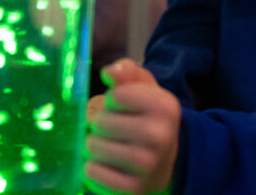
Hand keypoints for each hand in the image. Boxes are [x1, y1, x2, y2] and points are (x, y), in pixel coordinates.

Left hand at [86, 59, 179, 193]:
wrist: (165, 165)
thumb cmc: (147, 121)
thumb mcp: (145, 90)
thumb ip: (127, 72)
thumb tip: (109, 72)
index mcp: (165, 106)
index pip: (116, 94)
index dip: (113, 100)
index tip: (125, 108)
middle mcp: (160, 136)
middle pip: (100, 121)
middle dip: (101, 124)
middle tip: (116, 131)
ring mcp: (147, 166)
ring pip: (92, 147)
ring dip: (94, 146)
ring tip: (111, 148)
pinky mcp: (131, 189)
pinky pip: (91, 172)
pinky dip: (93, 168)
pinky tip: (109, 166)